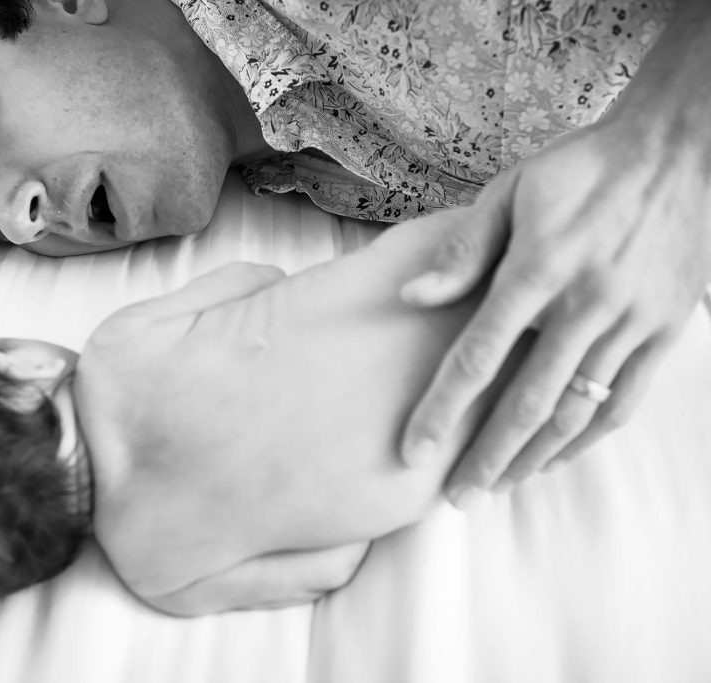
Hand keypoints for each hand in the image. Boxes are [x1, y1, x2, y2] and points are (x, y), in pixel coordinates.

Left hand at [398, 115, 710, 508]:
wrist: (679, 150)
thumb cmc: (581, 169)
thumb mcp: (511, 191)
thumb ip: (462, 250)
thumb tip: (412, 298)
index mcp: (538, 269)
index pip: (477, 357)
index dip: (442, 409)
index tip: (414, 450)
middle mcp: (585, 304)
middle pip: (526, 401)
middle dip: (487, 456)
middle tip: (456, 496)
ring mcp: (631, 322)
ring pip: (576, 410)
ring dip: (535, 457)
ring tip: (499, 486)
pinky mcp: (665, 331)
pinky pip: (625, 399)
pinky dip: (588, 436)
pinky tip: (557, 457)